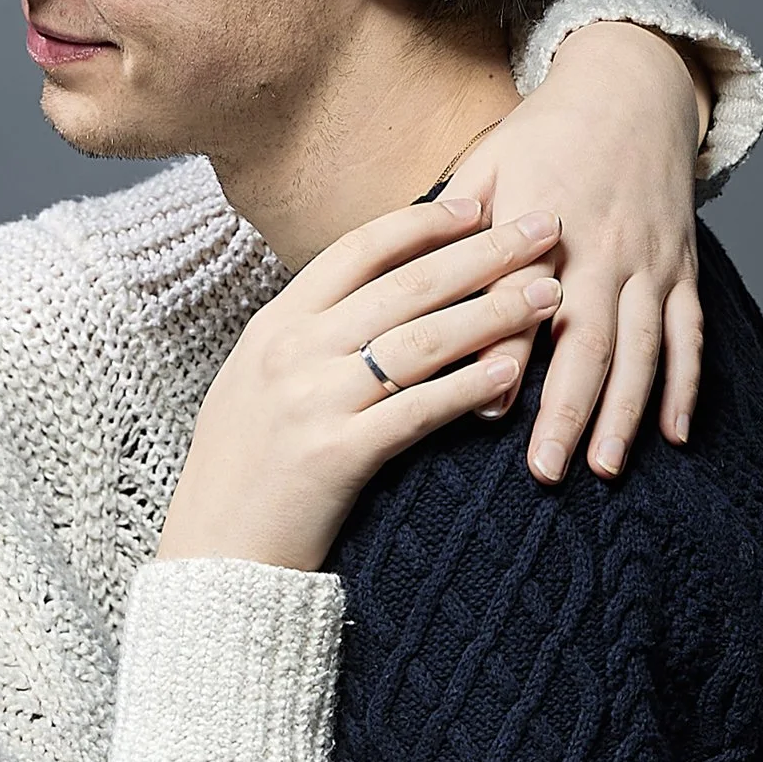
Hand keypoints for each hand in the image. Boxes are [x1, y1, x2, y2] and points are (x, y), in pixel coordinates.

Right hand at [155, 195, 561, 570]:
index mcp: (274, 325)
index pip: (359, 250)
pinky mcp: (337, 456)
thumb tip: (367, 297)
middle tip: (544, 230)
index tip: (479, 205)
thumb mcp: (255, 382)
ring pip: (421, 341)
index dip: (425, 224)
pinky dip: (467, 388)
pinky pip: (417, 411)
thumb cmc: (241, 471)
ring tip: (549, 294)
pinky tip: (510, 372)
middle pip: (406, 286)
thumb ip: (306, 337)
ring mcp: (314, 401)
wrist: (213, 556)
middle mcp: (293, 352)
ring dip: (494, 312)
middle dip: (484, 253)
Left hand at [444, 22, 707, 482]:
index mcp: (548, 220)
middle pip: (590, 338)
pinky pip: (690, 333)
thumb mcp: (488, 162)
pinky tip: (675, 435)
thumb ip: (454, 228)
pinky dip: (687, 385)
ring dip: (627, 411)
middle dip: (570, 409)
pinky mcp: (683, 267)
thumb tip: (415, 292)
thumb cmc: (544, 130)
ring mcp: (651, 259)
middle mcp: (606, 246)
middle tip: (548, 469)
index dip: (507, 351)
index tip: (485, 408)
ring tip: (603, 466)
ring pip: (644, 346)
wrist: (632, 84)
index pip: (525, 298)